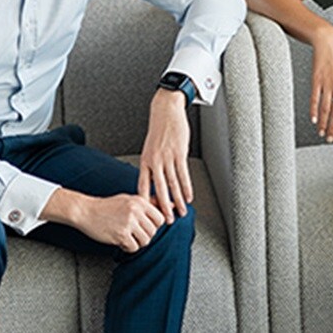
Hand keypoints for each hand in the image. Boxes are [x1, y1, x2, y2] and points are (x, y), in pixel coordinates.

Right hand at [42, 188, 164, 252]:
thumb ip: (150, 203)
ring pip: (146, 240)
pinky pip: (134, 247)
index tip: (146, 227)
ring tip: (128, 237)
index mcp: (139, 201)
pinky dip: (129, 247)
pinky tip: (121, 241)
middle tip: (134, 233)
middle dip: (145, 235)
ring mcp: (128, 223)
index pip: (160, 218)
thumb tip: (173, 205)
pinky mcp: (121, 234)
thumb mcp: (129, 199)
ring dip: (138, 242)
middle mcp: (135, 211)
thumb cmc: (107, 206)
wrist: (85, 211)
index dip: (154, 226)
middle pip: (153, 231)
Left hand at [138, 88, 193, 223]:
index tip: (149, 214)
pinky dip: (187, 188)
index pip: (143, 187)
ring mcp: (167, 158)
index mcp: (145, 161)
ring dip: (178, 201)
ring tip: (182, 212)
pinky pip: (183, 175)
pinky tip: (189, 196)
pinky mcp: (179, 154)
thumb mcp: (149, 148)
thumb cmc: (158, 129)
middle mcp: (154, 162)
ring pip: (173, 185)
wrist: (165, 111)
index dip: (146, 202)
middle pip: (158, 190)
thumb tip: (153, 180)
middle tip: (167, 221)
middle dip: (164, 207)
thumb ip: (151, 164)